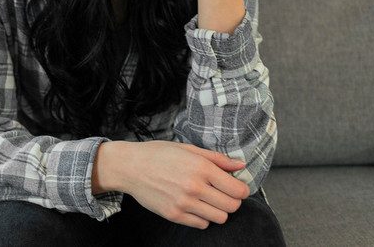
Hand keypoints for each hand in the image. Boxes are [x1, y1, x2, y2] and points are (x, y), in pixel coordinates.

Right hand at [120, 140, 249, 228]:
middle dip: (232, 200)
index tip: (237, 187)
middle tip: (223, 193)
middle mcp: (194, 187)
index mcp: (201, 167)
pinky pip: (202, 224)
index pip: (237, 189)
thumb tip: (240, 165)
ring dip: (219, 210)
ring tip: (209, 200)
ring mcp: (184, 203)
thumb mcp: (189, 149)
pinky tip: (196, 205)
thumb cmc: (159, 154)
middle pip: (232, 206)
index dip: (242, 189)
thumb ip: (217, 158)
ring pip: (220, 218)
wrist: (131, 167)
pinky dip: (203, 217)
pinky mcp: (174, 215)